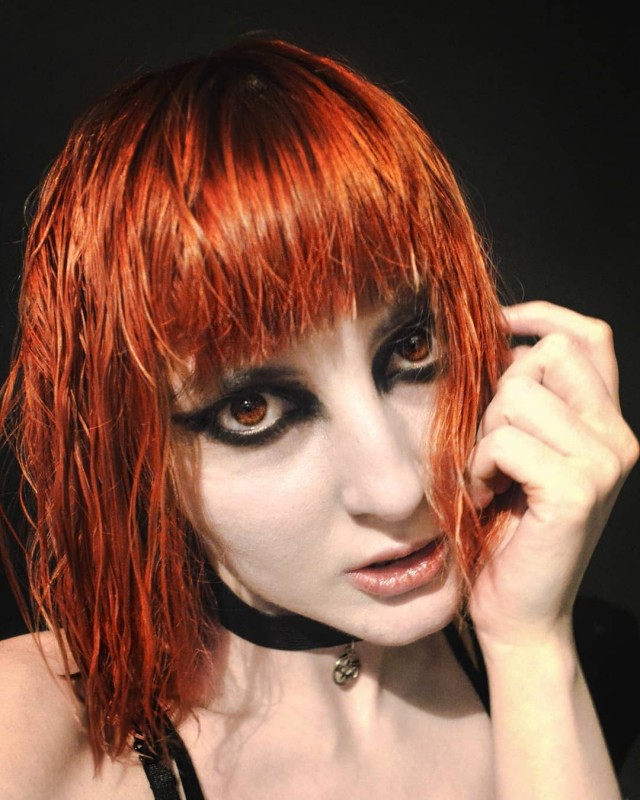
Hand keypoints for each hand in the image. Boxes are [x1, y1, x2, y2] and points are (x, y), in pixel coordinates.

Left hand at [466, 301, 637, 648]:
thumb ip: (525, 404)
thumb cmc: (507, 532)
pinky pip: (504, 441)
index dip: (541, 316)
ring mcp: (603, 463)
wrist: (518, 614)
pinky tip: (483, 497)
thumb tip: (498, 343)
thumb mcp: (520, 455)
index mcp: (605, 425)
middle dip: (499, 393)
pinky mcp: (577, 490)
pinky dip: (478, 466)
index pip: (588, 337)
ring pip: (517, 396)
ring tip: (486, 478)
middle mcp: (617, 438)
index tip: (498, 325)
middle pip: (546, 355)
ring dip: (483, 436)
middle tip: (489, 449)